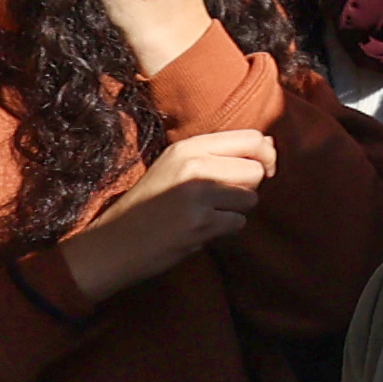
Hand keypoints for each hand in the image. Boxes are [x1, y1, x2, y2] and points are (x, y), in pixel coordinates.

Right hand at [51, 129, 272, 304]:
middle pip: (257, 169)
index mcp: (188, 146)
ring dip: (235, 211)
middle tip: (219, 201)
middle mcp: (194, 165)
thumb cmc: (149, 205)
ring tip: (206, 215)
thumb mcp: (175, 167)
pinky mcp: (200, 223)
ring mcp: (197, 194)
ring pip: (251, 198)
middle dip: (247, 188)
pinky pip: (238, 223)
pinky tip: (199, 231)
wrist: (112, 243)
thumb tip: (270, 143)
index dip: (264, 156)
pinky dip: (224, 231)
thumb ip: (218, 154)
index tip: (256, 171)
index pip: (252, 138)